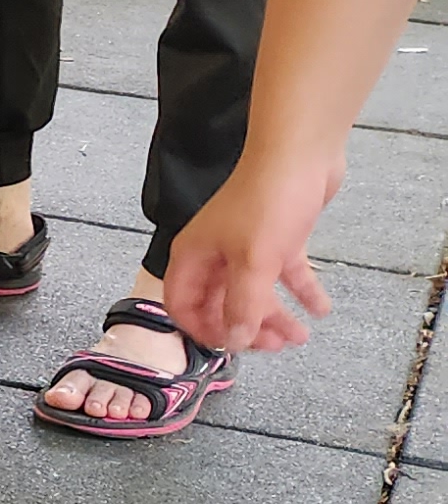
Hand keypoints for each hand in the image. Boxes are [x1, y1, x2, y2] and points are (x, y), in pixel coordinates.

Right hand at [164, 154, 342, 351]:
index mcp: (194, 258)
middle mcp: (214, 255)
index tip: (231, 348)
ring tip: (301, 336)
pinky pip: (284, 274)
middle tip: (276, 346)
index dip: (202, 330)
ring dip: (275, 317)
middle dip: (247, 328)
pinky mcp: (276, 238)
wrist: (300, 155)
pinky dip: (301, 292)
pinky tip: (321, 308)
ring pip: (254, 292)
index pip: (182, 306)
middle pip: (221, 304)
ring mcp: (245, 246)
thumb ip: (241, 306)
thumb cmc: (267, 203)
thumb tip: (233, 342)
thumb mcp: (253, 263)